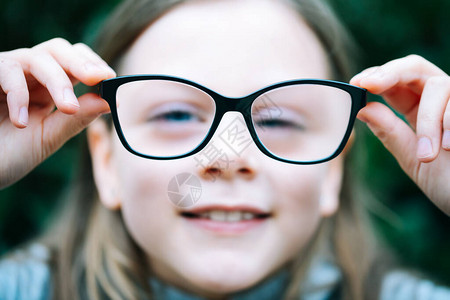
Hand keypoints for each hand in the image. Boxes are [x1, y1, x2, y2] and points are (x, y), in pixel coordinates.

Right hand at [0, 38, 115, 188]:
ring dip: (58, 81)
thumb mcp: (49, 137)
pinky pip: (7, 70)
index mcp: (48, 88)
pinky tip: (21, 121)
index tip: (110, 78)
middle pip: (59, 49)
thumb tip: (112, 100)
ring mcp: (6, 73)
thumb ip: (77, 118)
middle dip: (81, 62)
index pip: (75, 62)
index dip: (93, 65)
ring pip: (38, 57)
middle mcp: (29, 76)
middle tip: (98, 77)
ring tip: (68, 108)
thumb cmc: (9, 155)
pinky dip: (19, 93)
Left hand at [350, 55, 449, 214]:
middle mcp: (441, 101)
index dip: (375, 77)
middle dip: (389, 73)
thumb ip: (391, 133)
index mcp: (421, 110)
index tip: (356, 84)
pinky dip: (449, 123)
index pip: (395, 83)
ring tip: (427, 155)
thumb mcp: (413, 159)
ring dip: (427, 121)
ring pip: (437, 85)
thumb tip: (362, 108)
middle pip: (415, 67)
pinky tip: (449, 147)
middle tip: (369, 84)